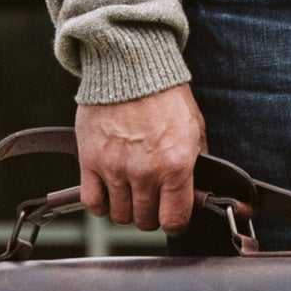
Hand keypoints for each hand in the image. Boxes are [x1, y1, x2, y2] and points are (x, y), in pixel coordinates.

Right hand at [76, 84, 206, 231]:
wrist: (131, 66)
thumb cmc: (165, 96)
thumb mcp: (194, 131)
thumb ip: (197, 167)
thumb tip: (199, 197)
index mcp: (175, 166)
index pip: (174, 220)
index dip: (176, 224)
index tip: (174, 219)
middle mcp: (145, 172)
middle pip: (145, 221)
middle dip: (151, 215)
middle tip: (152, 200)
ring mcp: (115, 168)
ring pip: (120, 215)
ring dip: (127, 209)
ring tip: (131, 192)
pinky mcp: (90, 160)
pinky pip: (93, 202)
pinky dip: (101, 203)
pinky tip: (109, 192)